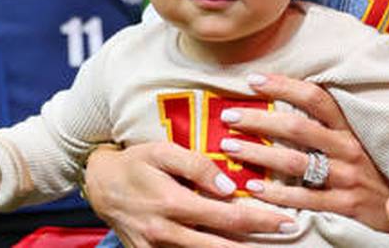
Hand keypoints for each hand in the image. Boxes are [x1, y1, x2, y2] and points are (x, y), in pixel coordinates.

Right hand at [83, 140, 294, 247]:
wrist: (100, 186)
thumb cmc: (136, 163)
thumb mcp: (162, 152)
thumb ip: (197, 165)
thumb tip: (230, 187)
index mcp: (172, 203)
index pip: (227, 216)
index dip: (260, 220)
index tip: (287, 220)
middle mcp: (166, 232)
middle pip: (221, 246)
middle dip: (257, 244)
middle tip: (288, 235)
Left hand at [217, 73, 388, 232]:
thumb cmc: (374, 167)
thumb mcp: (358, 138)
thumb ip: (329, 123)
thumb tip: (290, 99)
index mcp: (349, 127)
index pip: (315, 97)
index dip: (283, 85)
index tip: (253, 79)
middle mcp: (348, 147)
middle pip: (297, 127)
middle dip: (259, 119)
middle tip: (229, 116)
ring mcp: (346, 176)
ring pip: (296, 162)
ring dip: (259, 153)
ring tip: (229, 147)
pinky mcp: (345, 204)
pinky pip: (305, 197)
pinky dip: (277, 193)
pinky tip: (253, 188)